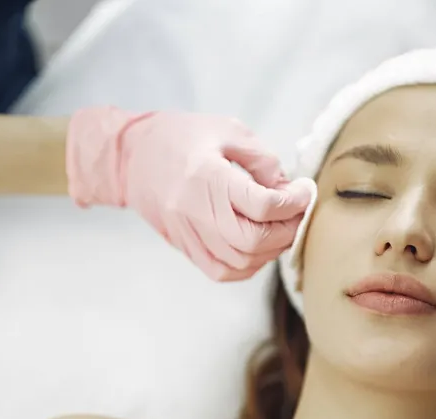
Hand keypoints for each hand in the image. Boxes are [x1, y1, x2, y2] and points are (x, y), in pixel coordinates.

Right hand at [67, 106, 314, 280]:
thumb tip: (288, 189)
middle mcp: (195, 211)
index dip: (293, 203)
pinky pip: (221, 272)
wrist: (132, 158)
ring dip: (270, 250)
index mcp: (207, 177)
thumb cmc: (179, 137)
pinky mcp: (184, 247)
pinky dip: (247, 266)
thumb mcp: (227, 130)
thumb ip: (262, 160)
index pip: (261, 205)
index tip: (303, 192)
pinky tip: (257, 248)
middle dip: (286, 230)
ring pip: (240, 262)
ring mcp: (188, 234)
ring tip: (279, 229)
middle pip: (252, 240)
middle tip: (296, 213)